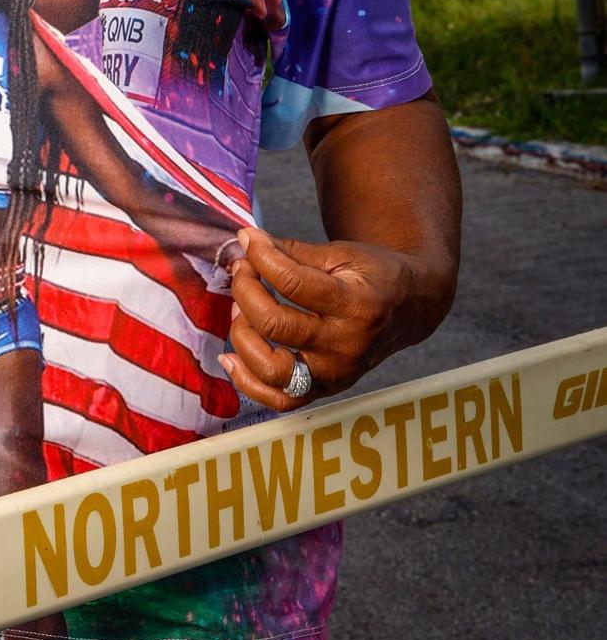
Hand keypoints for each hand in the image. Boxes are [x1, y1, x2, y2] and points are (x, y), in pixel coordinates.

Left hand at [218, 226, 415, 410]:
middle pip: (276, 326)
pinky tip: (231, 357)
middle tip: (242, 271)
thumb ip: (293, 251)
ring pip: (272, 369)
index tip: (248, 240)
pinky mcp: (327, 389)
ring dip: (242, 336)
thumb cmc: (372, 275)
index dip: (261, 256)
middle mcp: (347, 345)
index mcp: (357, 303)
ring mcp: (337, 373)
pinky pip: (280, 400)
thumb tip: (247, 242)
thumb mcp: (341, 253)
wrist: (408, 308)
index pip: (293, 282)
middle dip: (246, 292)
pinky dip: (248, 383)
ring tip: (240, 311)